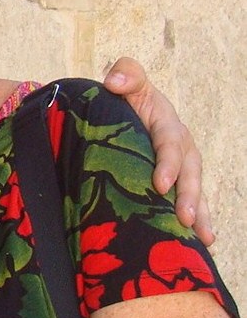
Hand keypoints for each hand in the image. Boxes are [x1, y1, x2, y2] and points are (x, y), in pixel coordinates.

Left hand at [101, 57, 212, 243]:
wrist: (126, 111)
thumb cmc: (125, 96)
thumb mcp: (126, 81)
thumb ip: (126, 74)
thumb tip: (114, 81)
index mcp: (168, 125)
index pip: (169, 144)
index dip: (167, 164)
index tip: (160, 185)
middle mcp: (181, 148)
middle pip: (190, 173)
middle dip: (188, 197)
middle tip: (183, 218)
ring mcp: (183, 167)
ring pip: (195, 192)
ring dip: (199, 215)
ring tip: (202, 238)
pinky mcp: (178, 182)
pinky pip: (190, 202)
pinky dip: (197, 221)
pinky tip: (201, 243)